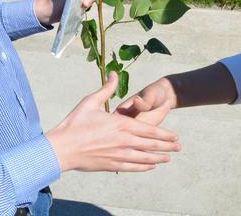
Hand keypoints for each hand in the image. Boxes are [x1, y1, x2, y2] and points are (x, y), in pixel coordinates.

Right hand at [46, 72, 180, 171]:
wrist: (62, 148)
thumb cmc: (75, 123)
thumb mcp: (91, 101)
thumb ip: (107, 89)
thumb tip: (114, 73)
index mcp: (121, 124)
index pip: (150, 130)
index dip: (165, 135)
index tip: (175, 136)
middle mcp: (124, 141)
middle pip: (151, 145)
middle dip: (167, 147)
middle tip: (179, 148)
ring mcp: (119, 155)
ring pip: (144, 158)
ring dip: (158, 158)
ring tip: (168, 158)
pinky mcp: (111, 165)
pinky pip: (133, 167)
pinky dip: (143, 167)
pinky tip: (149, 166)